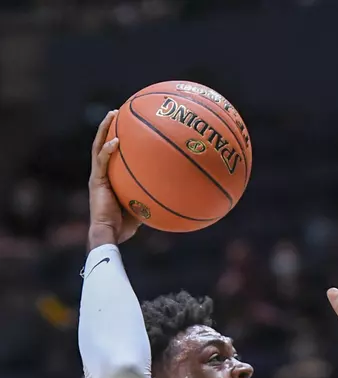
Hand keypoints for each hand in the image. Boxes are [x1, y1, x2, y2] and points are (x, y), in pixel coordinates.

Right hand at [88, 110, 139, 246]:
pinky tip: (116, 141)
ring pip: (98, 146)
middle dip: (109, 127)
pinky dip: (108, 150)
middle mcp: (101, 173)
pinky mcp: (96, 181)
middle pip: (102, 143)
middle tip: (117, 112)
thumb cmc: (124, 227)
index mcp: (109, 178)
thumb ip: (149, 197)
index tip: (126, 127)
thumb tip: (169, 192)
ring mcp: (98, 176)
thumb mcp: (141, 209)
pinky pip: (102, 161)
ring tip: (113, 114)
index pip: (111, 154)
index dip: (116, 139)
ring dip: (105, 129)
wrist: (108, 234)